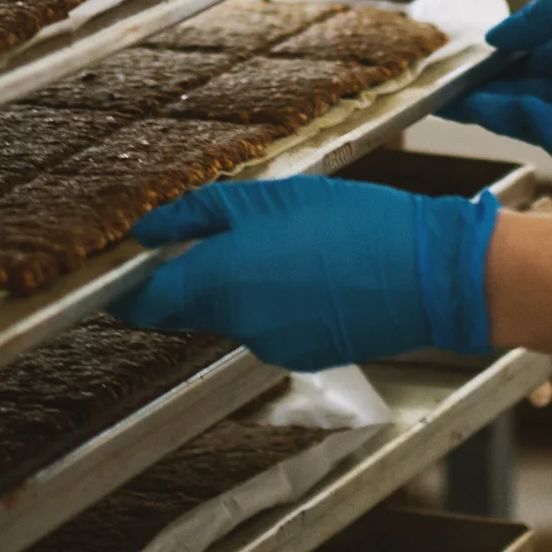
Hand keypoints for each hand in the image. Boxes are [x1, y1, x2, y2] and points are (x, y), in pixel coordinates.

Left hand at [114, 177, 497, 372]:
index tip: (120, 266)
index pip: (142, 302)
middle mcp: (238, 324)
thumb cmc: (357, 226)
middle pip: (188, 304)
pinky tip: (314, 266)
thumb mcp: (271, 197)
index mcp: (220, 282)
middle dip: (193, 272)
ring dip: (242, 281)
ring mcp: (272, 345)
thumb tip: (149, 228)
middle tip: (218, 229)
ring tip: (287, 240)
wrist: (430, 276)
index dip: (124, 287)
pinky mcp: (305, 353)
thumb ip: (200, 213)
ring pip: (233, 311)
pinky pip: (271, 323)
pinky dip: (278, 298)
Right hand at [452, 0, 551, 173]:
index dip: (487, 68)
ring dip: (504, 114)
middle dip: (481, 98)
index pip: (521, 64)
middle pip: (520, 98)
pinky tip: (530, 112)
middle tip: (443, 98)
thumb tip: (497, 35)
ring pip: (536, 123)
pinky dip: (544, 131)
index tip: (451, 69)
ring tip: (472, 104)